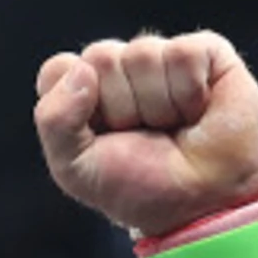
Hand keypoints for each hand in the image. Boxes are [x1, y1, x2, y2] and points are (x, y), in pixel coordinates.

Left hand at [33, 32, 257, 239]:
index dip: (75, 107)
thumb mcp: (75, 170)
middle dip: (121, 108)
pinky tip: (198, 112)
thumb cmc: (142, 189)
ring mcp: (161, 57)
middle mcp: (121, 68)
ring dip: (158, 106)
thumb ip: (53, 121)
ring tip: (174, 128)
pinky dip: (190, 93)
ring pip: (142, 54)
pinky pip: (182, 54)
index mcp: (84, 92)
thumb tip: (82, 70)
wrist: (204, 206)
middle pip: (100, 57)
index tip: (101, 139)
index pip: (58, 69)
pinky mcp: (204, 52)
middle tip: (144, 137)